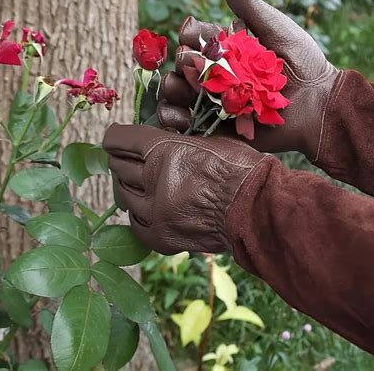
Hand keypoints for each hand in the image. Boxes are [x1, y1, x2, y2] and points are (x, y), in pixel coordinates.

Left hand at [103, 123, 267, 253]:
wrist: (258, 208)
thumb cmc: (241, 168)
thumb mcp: (210, 139)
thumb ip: (179, 139)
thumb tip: (157, 137)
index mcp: (166, 150)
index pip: (120, 140)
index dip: (115, 137)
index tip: (115, 138)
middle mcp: (154, 181)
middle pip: (118, 167)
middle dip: (122, 159)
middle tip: (129, 158)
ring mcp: (155, 212)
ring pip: (123, 194)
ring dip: (129, 185)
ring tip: (141, 182)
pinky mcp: (161, 237)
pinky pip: (134, 223)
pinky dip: (138, 212)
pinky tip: (148, 207)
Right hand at [158, 0, 339, 158]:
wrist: (318, 105)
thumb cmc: (304, 65)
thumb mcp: (279, 30)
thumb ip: (253, 9)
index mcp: (231, 51)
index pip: (199, 38)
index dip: (190, 34)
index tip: (192, 34)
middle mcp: (220, 75)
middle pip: (185, 66)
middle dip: (183, 61)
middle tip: (192, 63)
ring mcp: (216, 103)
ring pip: (179, 93)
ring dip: (173, 88)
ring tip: (180, 86)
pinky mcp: (217, 129)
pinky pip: (187, 125)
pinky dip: (174, 119)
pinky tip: (178, 114)